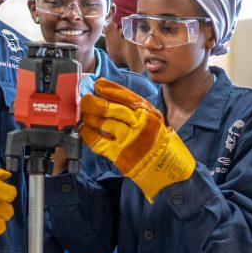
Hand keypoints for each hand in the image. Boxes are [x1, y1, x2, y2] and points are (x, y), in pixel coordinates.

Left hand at [79, 79, 194, 201]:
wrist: (168, 167)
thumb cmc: (158, 141)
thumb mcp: (153, 119)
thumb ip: (135, 109)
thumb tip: (111, 96)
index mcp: (147, 112)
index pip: (124, 95)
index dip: (108, 89)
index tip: (97, 85)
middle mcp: (138, 124)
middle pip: (110, 108)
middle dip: (93, 102)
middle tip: (85, 100)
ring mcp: (129, 139)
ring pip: (103, 123)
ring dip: (89, 118)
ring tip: (84, 115)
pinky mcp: (120, 155)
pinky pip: (99, 142)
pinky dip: (88, 135)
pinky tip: (84, 130)